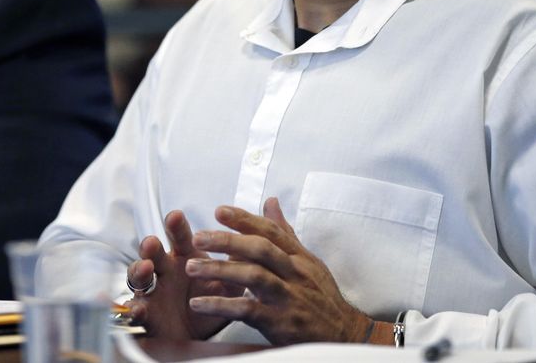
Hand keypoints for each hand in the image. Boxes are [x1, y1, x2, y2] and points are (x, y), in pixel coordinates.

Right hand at [126, 210, 240, 339]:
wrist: (205, 329)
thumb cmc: (213, 295)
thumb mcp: (231, 275)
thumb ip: (242, 255)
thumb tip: (262, 230)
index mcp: (186, 256)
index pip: (179, 236)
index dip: (176, 226)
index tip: (176, 216)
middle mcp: (167, 269)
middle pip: (154, 252)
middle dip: (151, 246)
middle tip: (153, 242)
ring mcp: (155, 290)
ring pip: (140, 277)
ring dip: (139, 272)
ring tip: (145, 269)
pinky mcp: (149, 313)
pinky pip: (137, 310)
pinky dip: (135, 309)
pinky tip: (138, 308)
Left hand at [184, 196, 373, 344]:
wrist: (344, 333)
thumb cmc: (321, 296)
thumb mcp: (307, 262)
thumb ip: (285, 233)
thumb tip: (270, 202)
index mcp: (299, 257)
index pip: (271, 231)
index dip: (245, 219)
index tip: (220, 211)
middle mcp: (295, 273)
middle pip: (260, 249)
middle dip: (227, 240)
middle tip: (198, 237)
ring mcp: (288, 297)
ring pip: (253, 276)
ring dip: (219, 270)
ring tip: (191, 267)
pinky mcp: (280, 322)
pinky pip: (248, 310)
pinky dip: (222, 305)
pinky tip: (199, 303)